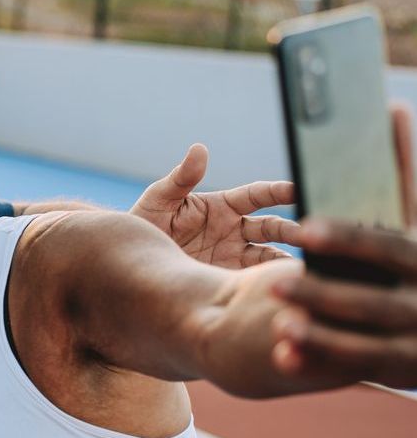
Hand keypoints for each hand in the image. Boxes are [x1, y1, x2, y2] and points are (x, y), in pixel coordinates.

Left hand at [130, 143, 298, 267]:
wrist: (126, 264)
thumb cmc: (142, 224)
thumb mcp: (159, 200)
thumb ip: (181, 178)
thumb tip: (199, 149)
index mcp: (222, 206)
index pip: (259, 195)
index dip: (279, 192)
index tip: (298, 189)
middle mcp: (233, 231)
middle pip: (274, 228)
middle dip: (294, 230)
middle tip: (311, 234)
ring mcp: (232, 257)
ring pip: (269, 256)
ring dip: (286, 259)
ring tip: (305, 266)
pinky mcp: (225, 280)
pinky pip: (252, 281)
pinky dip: (267, 283)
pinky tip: (282, 288)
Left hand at [269, 219, 416, 386]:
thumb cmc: (409, 279)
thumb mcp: (409, 256)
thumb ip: (392, 227)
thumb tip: (378, 173)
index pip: (387, 248)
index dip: (346, 239)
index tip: (303, 229)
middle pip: (371, 302)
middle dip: (323, 295)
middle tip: (275, 286)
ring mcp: (415, 342)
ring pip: (364, 343)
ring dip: (319, 336)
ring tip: (279, 325)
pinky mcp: (400, 369)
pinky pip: (354, 368)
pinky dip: (317, 363)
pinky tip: (282, 357)